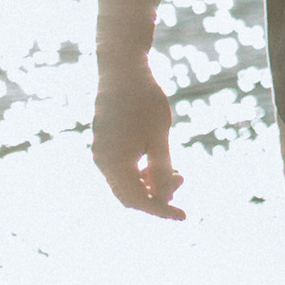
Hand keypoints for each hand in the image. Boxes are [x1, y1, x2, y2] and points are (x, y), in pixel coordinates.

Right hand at [93, 53, 185, 220]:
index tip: (184, 217)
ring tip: (178, 171)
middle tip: (184, 182)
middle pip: (129, 195)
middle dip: (157, 197)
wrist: (122, 68)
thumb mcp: (159, 136)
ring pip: (126, 182)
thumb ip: (161, 170)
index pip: (138, 201)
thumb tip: (165, 198)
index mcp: (114, 163)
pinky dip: (141, 172)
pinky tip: (161, 163)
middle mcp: (101, 162)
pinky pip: (121, 169)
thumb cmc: (144, 100)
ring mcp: (100, 152)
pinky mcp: (103, 143)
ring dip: (150, 184)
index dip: (162, 210)